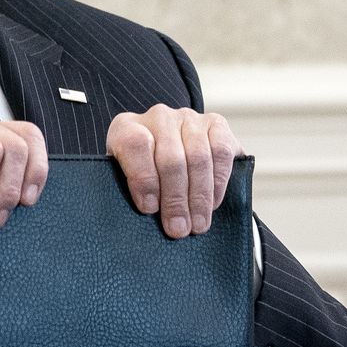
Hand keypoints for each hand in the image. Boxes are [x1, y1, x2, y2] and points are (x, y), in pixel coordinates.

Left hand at [107, 105, 242, 238]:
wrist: (167, 154)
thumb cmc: (142, 175)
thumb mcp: (124, 180)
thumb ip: (129, 190)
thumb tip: (149, 215)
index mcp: (126, 127)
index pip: (135, 145)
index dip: (143, 178)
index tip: (149, 209)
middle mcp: (158, 117)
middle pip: (170, 158)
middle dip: (176, 200)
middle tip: (178, 229)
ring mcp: (188, 118)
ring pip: (198, 157)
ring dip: (199, 196)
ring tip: (197, 224)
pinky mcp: (215, 123)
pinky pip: (221, 152)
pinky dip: (219, 181)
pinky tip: (213, 203)